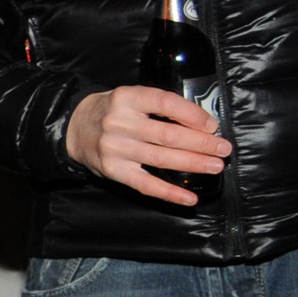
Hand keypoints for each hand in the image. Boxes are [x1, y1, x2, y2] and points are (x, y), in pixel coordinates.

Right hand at [65, 86, 228, 205]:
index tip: (211, 125)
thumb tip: (202, 125)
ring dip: (193, 164)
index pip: (165, 103)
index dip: (192, 115)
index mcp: (126, 98)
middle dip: (201, 143)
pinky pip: (146, 184)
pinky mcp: (113, 170)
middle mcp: (119, 123)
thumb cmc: (111, 112)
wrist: (74, 128)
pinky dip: (170, 193)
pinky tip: (190, 198)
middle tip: (223, 149)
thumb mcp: (131, 98)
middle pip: (168, 135)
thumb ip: (159, 107)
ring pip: (161, 159)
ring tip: (215, 166)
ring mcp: (115, 148)